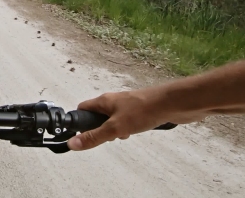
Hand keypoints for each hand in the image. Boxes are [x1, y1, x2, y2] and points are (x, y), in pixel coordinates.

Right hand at [67, 88, 205, 150]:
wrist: (173, 104)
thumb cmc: (144, 111)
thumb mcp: (115, 128)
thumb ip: (94, 137)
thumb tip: (72, 143)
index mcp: (104, 101)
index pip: (83, 108)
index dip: (79, 121)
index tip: (80, 135)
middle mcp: (114, 101)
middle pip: (98, 115)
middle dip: (99, 129)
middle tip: (107, 138)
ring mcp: (127, 105)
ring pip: (113, 119)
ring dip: (115, 130)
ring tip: (124, 135)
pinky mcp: (140, 110)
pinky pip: (127, 120)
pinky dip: (128, 128)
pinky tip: (136, 132)